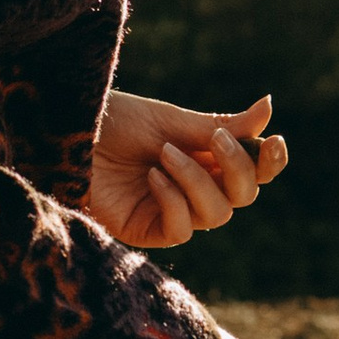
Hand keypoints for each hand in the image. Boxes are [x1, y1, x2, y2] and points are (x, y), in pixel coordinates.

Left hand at [88, 90, 288, 251]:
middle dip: (239, 169)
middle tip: (213, 140)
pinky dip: (174, 201)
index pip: (252, 169)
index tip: (273, 141)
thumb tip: (269, 108)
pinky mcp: (147, 230)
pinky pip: (182, 230)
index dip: (269, 161)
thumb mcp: (172, 120)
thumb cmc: (114, 122)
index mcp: (204, 156)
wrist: (65, 134)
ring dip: (197, 181)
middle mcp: (193, 186)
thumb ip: (221, 126)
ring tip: (164, 154)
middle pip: (243, 195)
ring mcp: (171, 210)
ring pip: (218, 214)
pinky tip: (151, 178)